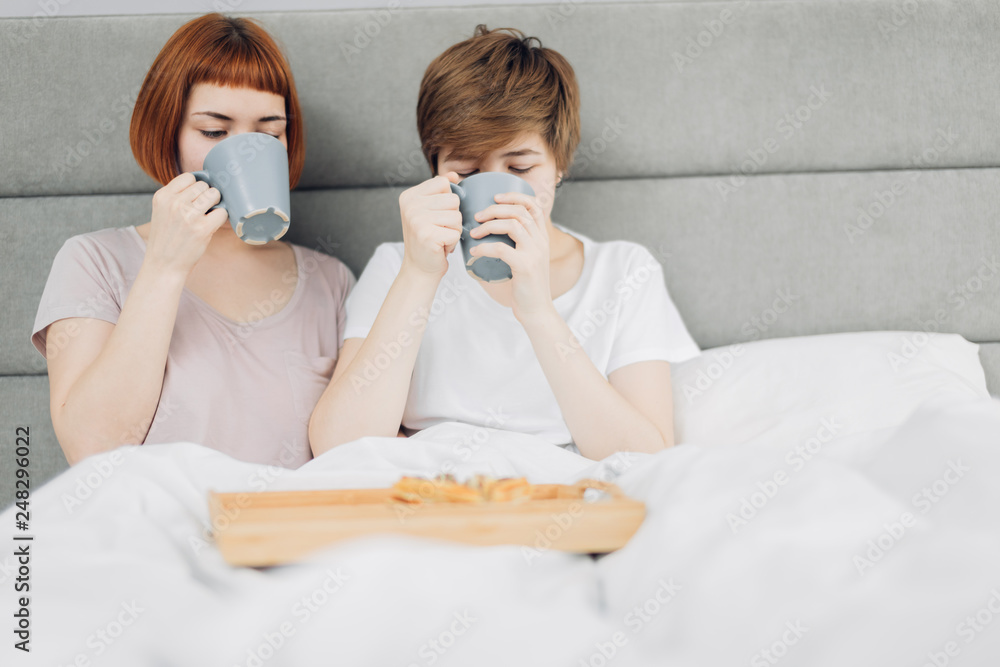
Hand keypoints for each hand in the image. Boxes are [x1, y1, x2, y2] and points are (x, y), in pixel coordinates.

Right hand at [143, 172, 228, 275]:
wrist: (164, 265)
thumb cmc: (166, 239)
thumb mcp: (162, 211)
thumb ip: (177, 197)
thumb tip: (204, 184)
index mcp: (162, 196)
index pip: (188, 177)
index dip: (196, 186)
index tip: (196, 197)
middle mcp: (175, 203)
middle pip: (203, 185)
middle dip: (206, 195)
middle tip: (202, 210)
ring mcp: (189, 215)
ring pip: (214, 194)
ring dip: (215, 204)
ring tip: (208, 215)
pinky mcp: (203, 228)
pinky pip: (222, 212)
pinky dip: (221, 217)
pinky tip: (212, 224)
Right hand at [398, 172, 462, 277]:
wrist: (419, 268)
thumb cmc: (428, 238)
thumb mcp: (430, 209)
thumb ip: (440, 191)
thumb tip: (454, 175)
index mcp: (409, 196)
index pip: (443, 183)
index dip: (447, 200)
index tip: (436, 214)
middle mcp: (410, 205)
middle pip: (453, 200)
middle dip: (452, 217)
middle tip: (439, 229)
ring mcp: (417, 220)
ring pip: (457, 216)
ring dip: (454, 230)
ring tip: (440, 237)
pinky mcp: (427, 235)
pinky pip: (456, 232)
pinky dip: (453, 242)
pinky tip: (440, 246)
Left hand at [469, 191, 554, 322]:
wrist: (536, 310)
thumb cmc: (526, 286)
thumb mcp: (528, 259)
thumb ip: (518, 245)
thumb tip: (493, 231)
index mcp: (543, 237)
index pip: (534, 205)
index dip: (515, 196)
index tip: (496, 198)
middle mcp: (541, 241)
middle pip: (519, 211)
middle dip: (495, 209)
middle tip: (477, 216)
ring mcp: (534, 253)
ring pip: (512, 225)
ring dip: (488, 225)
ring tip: (474, 232)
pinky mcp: (525, 266)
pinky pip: (501, 248)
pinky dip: (484, 247)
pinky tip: (474, 251)